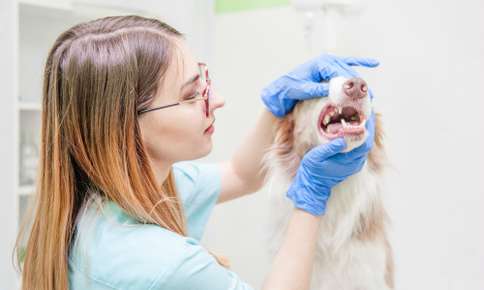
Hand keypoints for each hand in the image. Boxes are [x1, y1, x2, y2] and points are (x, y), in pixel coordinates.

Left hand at [261, 54, 378, 116]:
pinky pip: (349, 63)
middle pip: (348, 72)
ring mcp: (330, 63)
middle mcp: (327, 60)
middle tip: (369, 100)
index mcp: (321, 63)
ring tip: (370, 96)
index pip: (340, 73)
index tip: (358, 96)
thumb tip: (333, 91)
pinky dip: (361, 62)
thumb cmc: (290, 88)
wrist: (282, 88)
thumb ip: (317, 89)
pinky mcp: (331, 68)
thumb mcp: (303, 90)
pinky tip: (374, 63)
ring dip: (360, 83)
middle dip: (358, 86)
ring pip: (350, 72)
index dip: (350, 85)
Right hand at [286, 112, 374, 215]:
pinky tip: (355, 128)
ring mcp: (354, 164)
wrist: (312, 185)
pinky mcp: (351, 164)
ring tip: (361, 117)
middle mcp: (355, 163)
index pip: (365, 142)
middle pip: (368, 142)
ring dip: (364, 131)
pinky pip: (359, 148)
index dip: (368, 127)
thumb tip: (343, 139)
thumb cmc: (312, 170)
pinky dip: (359, 137)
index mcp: (348, 160)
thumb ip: (330, 148)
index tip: (368, 114)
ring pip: (364, 145)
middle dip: (368, 126)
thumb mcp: (317, 157)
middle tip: (365, 111)